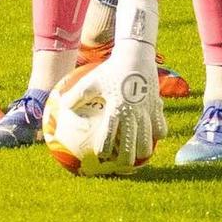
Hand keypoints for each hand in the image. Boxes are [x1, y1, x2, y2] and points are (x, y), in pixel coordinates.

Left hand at [67, 44, 165, 169]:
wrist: (135, 55)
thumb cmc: (111, 69)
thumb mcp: (91, 81)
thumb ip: (77, 95)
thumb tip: (60, 105)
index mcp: (115, 108)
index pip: (109, 136)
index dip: (104, 149)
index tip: (100, 156)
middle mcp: (132, 113)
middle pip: (131, 145)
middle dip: (126, 159)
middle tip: (121, 165)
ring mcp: (146, 112)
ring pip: (147, 141)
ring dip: (142, 152)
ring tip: (138, 158)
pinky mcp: (157, 107)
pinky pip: (161, 127)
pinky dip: (157, 135)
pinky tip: (153, 139)